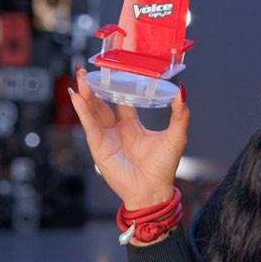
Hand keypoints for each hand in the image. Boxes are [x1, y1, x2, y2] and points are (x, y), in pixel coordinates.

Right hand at [69, 69, 189, 209]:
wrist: (153, 190)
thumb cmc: (163, 167)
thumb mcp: (176, 135)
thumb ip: (180, 113)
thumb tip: (182, 91)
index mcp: (132, 126)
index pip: (121, 102)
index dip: (116, 87)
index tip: (112, 71)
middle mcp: (117, 131)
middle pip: (102, 104)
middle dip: (94, 88)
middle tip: (87, 70)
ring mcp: (106, 138)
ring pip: (92, 112)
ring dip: (85, 95)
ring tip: (79, 77)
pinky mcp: (99, 147)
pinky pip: (89, 125)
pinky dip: (83, 111)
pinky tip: (78, 97)